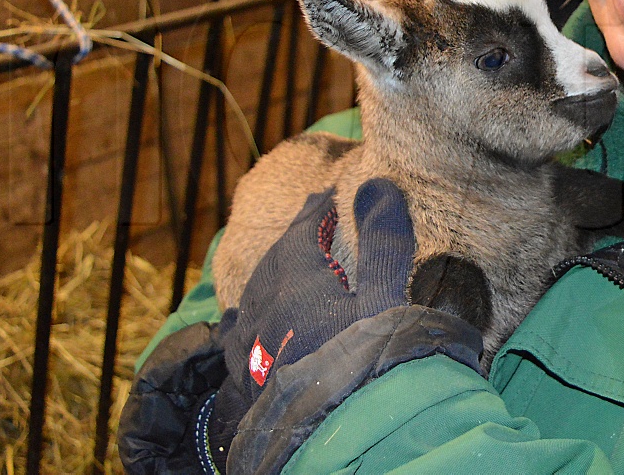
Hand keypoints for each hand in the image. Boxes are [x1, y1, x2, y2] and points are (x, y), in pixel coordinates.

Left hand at [202, 179, 415, 472]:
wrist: (340, 439)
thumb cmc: (372, 367)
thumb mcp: (388, 298)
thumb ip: (384, 241)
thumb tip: (378, 184)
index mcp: (299, 286)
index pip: (302, 233)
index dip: (316, 211)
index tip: (327, 195)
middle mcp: (266, 312)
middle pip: (275, 262)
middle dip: (293, 237)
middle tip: (310, 220)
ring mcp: (252, 350)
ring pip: (252, 297)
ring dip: (269, 274)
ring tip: (282, 264)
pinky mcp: (247, 383)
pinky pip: (235, 338)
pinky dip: (243, 317)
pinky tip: (239, 320)